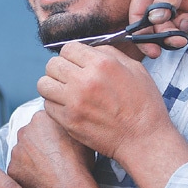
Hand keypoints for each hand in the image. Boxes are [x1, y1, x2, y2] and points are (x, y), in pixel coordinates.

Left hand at [8, 110, 94, 187]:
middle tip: (52, 158)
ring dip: (31, 160)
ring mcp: (16, 151)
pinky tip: (40, 180)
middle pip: (30, 136)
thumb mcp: (79, 135)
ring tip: (47, 171)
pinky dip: (27, 175)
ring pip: (23, 153)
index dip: (52, 133)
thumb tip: (69, 127)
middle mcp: (24, 132)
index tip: (58, 143)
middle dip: (39, 145)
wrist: (68, 186)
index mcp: (40, 118)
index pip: (43, 121)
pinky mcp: (12, 169)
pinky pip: (19, 170)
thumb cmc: (77, 161)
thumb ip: (68, 126)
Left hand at [38, 43, 187, 187]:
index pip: (68, 48)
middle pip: (52, 64)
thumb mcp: (135, 69)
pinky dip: (55, 104)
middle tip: (69, 77)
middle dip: (60, 68)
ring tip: (64, 91)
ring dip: (52, 85)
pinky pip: (47, 105)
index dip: (72, 54)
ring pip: (44, 84)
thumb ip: (109, 54)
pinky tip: (68, 107)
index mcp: (102, 64)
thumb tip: (89, 49)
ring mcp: (74, 102)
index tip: (76, 62)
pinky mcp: (68, 121)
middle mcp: (85, 80)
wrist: (143, 139)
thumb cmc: (143, 105)